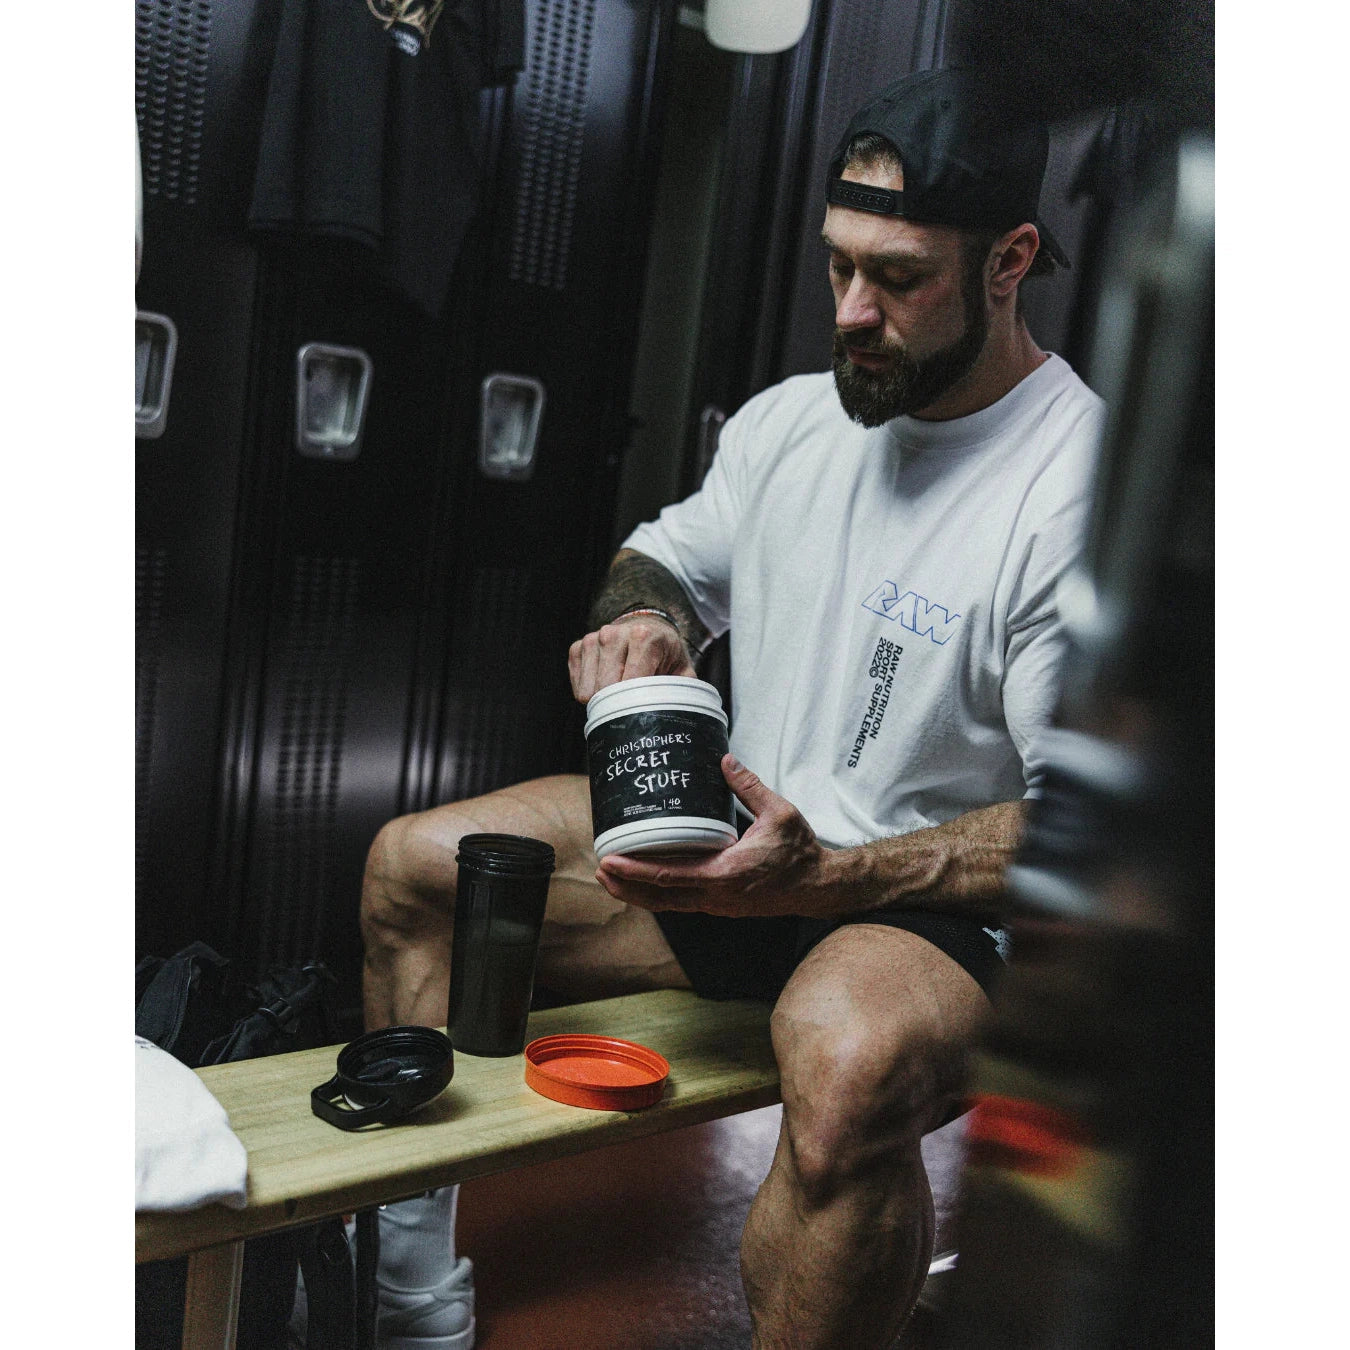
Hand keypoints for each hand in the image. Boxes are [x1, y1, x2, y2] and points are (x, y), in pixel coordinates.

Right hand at [569, 614, 694, 703]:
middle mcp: (614, 634)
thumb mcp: (682, 669)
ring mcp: (592, 639)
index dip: (635, 703)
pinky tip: (607, 681)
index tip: (644, 709)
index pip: (630, 684)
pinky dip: (592, 690)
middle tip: (634, 700)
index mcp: (643, 636)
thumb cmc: (665, 653)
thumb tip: (679, 714)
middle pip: (605, 689)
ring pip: (588, 691)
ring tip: (621, 687)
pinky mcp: (577, 648)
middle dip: (618, 702)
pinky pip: (578, 687)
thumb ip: (683, 690)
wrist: (646, 627)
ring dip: (604, 697)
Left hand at [596, 755, 833, 916]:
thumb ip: (749, 786)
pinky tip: (645, 881)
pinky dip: (659, 894)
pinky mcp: (721, 904)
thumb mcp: (779, 813)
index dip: (635, 870)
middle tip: (600, 870)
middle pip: (659, 898)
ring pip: (669, 904)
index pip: (669, 876)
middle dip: (626, 886)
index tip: (610, 860)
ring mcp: (718, 904)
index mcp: (725, 874)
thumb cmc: (799, 852)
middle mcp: (716, 896)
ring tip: (613, 877)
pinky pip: (683, 901)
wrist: (817, 886)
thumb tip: (724, 761)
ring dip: (639, 893)